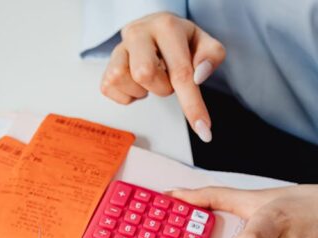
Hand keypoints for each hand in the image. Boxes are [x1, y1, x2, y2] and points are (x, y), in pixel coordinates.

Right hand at [100, 12, 225, 141]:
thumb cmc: (179, 40)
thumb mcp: (203, 42)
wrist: (152, 27)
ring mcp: (118, 49)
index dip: (192, 104)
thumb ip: (211, 56)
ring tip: (153, 78)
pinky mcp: (106, 65)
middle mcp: (138, 33)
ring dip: (143, 90)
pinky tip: (137, 83)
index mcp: (166, 27)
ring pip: (124, 81)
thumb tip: (198, 77)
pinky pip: (110, 89)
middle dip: (162, 87)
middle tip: (168, 78)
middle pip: (144, 74)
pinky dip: (128, 95)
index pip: (180, 71)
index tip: (203, 131)